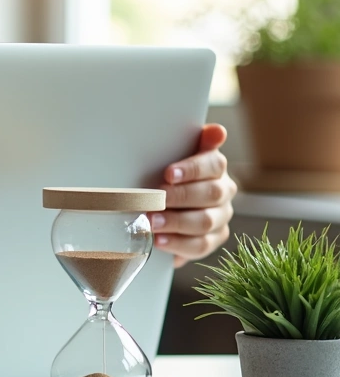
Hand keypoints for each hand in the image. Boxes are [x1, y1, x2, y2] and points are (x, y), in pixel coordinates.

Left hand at [153, 123, 237, 267]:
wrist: (163, 206)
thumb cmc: (166, 176)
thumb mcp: (172, 156)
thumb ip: (193, 142)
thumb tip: (216, 130)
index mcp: (216, 168)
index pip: (214, 164)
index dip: (193, 169)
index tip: (169, 173)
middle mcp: (223, 191)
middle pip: (211, 194)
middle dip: (181, 197)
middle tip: (156, 199)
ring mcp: (220, 217)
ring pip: (205, 222)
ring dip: (177, 222)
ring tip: (152, 222)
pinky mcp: (213, 239)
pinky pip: (200, 245)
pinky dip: (178, 244)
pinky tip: (159, 241)